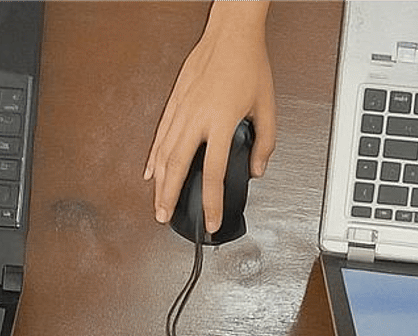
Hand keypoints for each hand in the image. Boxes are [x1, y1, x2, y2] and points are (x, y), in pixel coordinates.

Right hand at [144, 0, 276, 233]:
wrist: (231, 34)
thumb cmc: (249, 65)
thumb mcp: (267, 107)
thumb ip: (265, 143)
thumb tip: (256, 169)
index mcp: (222, 121)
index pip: (214, 172)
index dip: (211, 201)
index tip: (210, 219)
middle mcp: (197, 117)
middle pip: (178, 167)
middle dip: (170, 196)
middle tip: (165, 217)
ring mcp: (182, 109)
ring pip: (164, 153)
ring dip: (159, 182)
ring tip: (157, 203)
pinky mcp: (175, 102)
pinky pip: (160, 135)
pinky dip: (154, 157)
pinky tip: (150, 171)